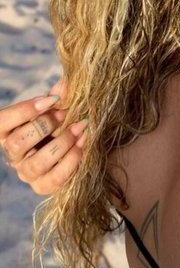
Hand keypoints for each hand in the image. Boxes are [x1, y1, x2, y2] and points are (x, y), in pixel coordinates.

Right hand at [0, 79, 86, 194]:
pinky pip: (55, 179)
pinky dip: (71, 160)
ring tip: (80, 128)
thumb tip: (67, 82)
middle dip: (44, 126)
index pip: (1, 122)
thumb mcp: (56, 107)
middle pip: (16, 143)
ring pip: (36, 163)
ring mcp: (27, 172)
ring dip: (61, 143)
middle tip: (64, 114)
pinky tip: (83, 144)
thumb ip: (59, 96)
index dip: (24, 110)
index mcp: (9, 131)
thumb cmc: (60, 123)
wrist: (78, 148)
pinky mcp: (44, 186)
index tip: (51, 100)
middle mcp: (14, 154)